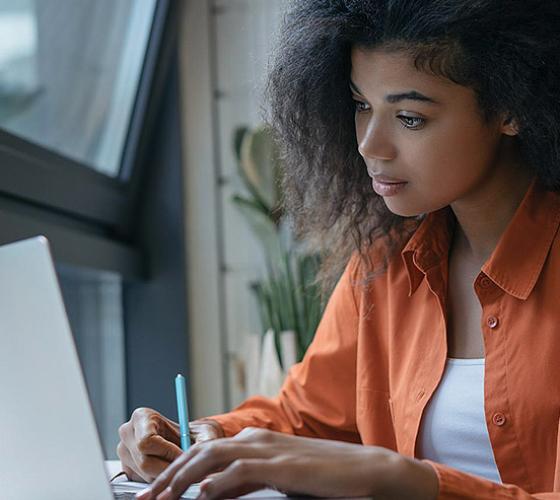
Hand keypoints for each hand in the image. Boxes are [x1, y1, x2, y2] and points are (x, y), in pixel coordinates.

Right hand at [117, 408, 223, 482]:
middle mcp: (128, 433)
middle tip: (185, 468)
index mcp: (141, 416)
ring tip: (180, 469)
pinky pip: (142, 482)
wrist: (190, 442)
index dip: (168, 452)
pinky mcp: (127, 469)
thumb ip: (204, 441)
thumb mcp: (204, 434)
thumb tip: (208, 452)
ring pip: (143, 474)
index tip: (184, 455)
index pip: (147, 441)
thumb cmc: (195, 434)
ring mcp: (124, 452)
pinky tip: (170, 473)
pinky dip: (159, 481)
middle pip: (144, 461)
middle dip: (168, 467)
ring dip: (165, 475)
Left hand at [135, 428, 438, 499]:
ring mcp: (268, 450)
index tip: (153, 493)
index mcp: (253, 440)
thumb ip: (242, 483)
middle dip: (168, 476)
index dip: (174, 471)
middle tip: (144, 499)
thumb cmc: (321, 476)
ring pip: (212, 458)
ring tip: (160, 499)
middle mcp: (255, 439)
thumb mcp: (275, 479)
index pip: (202, 452)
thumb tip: (209, 494)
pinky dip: (217, 483)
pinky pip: (241, 472)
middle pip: (199, 453)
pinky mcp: (282, 466)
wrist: (365, 471)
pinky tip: (200, 496)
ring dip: (182, 479)